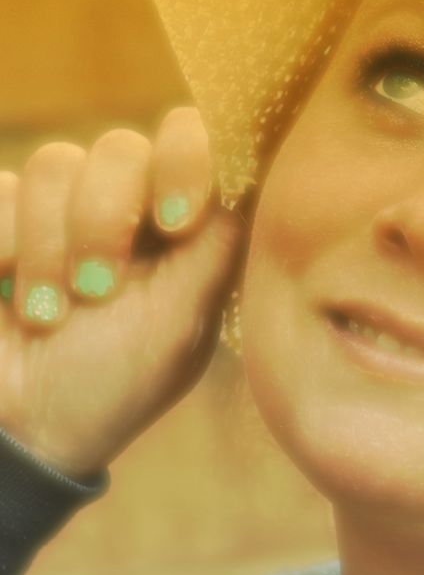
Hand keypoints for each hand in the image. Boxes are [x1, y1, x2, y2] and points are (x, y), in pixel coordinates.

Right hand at [0, 108, 245, 477]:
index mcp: (182, 227)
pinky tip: (7, 294)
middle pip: (123, 146)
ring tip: (50, 313)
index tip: (175, 223)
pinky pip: (0, 190)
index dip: (187, 161)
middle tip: (97, 290)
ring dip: (50, 245)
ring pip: (57, 162)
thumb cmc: (112, 384)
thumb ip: (217, 246)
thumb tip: (249, 175)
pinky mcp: (1, 218)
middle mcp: (126, 206)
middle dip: (104, 219)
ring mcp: (59, 208)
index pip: (197, 143)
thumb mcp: (181, 322)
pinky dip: (5, 245)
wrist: (20, 431)